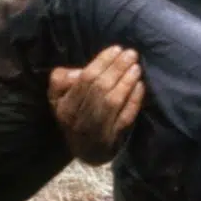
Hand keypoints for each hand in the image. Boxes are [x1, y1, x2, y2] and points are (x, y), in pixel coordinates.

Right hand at [48, 45, 144, 164]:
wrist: (86, 151)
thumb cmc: (75, 116)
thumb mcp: (59, 100)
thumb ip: (61, 82)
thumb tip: (77, 71)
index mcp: (64, 106)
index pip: (85, 79)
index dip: (102, 62)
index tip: (117, 48)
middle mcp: (79, 118)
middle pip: (100, 88)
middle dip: (117, 68)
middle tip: (131, 53)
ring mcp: (97, 130)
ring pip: (112, 102)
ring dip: (126, 82)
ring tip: (136, 67)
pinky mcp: (113, 139)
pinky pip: (124, 118)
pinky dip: (133, 101)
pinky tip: (140, 86)